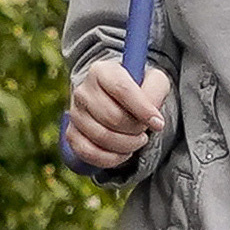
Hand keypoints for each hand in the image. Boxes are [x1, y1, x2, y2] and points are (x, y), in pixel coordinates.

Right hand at [62, 55, 169, 175]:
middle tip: (144, 129)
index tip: (158, 123)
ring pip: (102, 137)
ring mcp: (75, 113)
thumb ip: (156, 92)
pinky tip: (124, 152)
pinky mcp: (72, 134)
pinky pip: (89, 153)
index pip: (121, 89)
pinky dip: (111, 158)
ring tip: (137, 139)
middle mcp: (83, 90)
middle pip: (113, 117)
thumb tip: (153, 118)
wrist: (116, 98)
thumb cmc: (138, 89)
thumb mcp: (154, 81)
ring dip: (127, 145)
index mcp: (102, 71)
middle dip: (136, 129)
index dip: (142, 109)